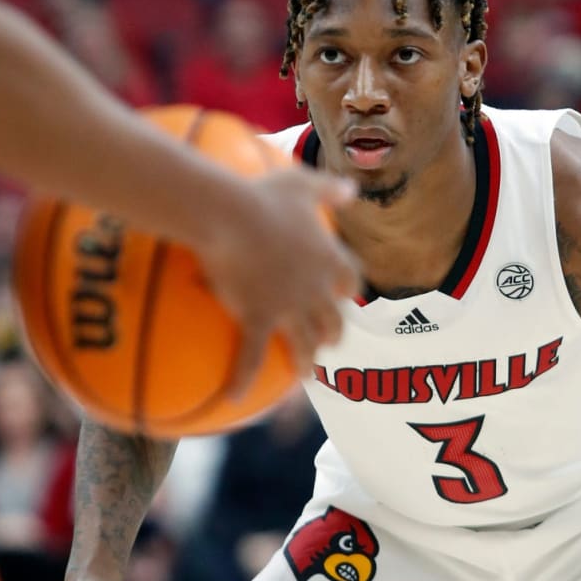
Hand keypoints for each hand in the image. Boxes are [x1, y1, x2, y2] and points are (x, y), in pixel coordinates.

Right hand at [202, 168, 360, 397]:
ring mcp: (289, 308)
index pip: (350, 282)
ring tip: (305, 377)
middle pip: (334, 321)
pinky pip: (253, 358)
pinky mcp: (259, 319)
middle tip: (327, 344)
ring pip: (305, 346)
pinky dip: (244, 379)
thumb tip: (351, 190)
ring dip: (307, 364)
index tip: (343, 297)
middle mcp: (316, 289)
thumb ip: (329, 189)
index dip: (348, 292)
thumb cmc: (263, 195)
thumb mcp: (302, 183)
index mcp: (328, 258)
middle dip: (332, 335)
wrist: (229, 215)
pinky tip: (235, 397)